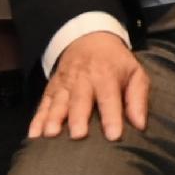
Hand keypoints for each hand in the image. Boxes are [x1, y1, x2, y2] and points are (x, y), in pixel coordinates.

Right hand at [29, 31, 150, 141]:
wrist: (89, 39)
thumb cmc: (116, 63)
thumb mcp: (135, 73)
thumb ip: (138, 98)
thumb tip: (141, 125)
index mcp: (107, 77)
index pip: (109, 98)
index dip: (112, 117)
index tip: (114, 136)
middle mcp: (83, 80)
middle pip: (80, 100)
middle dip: (78, 118)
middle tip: (78, 136)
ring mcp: (65, 84)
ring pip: (58, 103)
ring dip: (53, 119)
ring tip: (50, 135)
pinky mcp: (52, 89)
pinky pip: (43, 104)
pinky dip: (37, 119)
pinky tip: (33, 135)